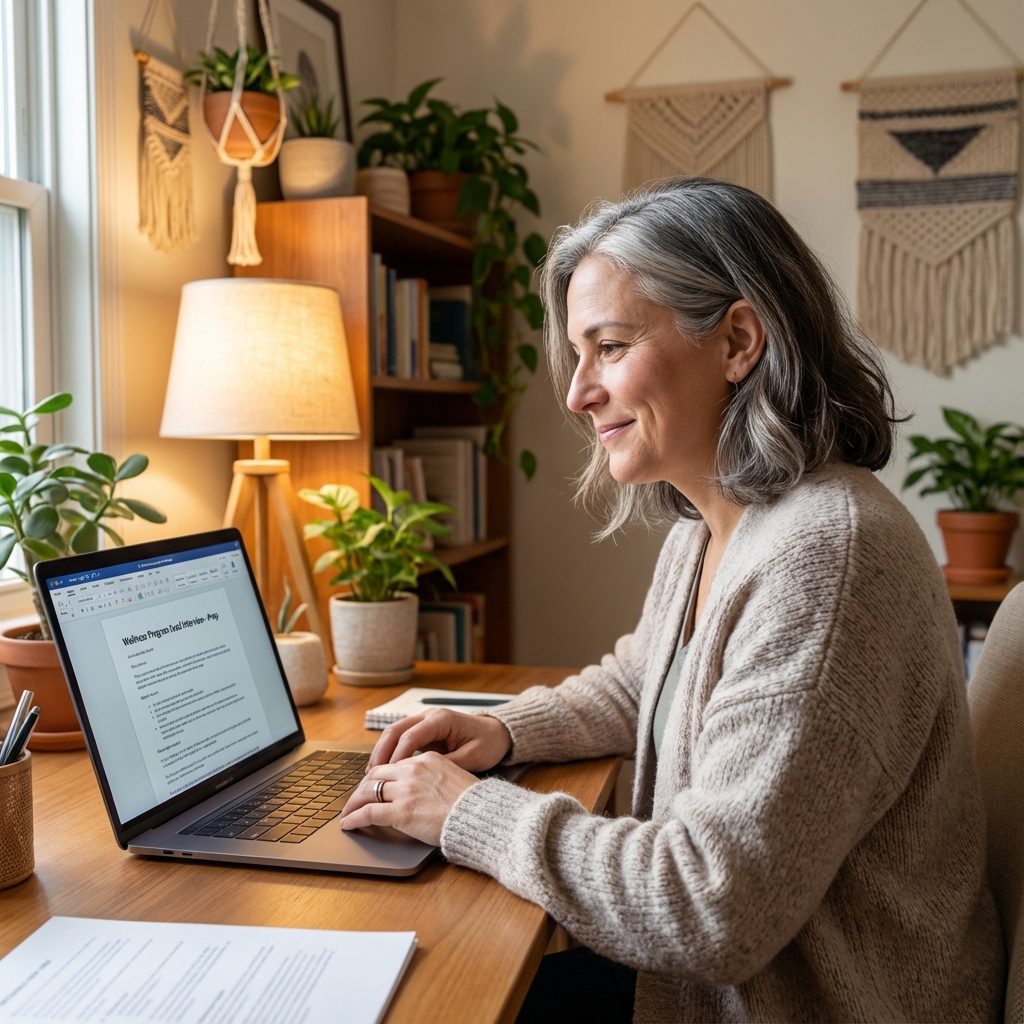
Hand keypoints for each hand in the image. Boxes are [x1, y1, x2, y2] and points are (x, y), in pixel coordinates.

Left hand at [340, 751, 477, 845]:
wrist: (481, 816)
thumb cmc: (473, 803)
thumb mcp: (454, 777)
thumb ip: (434, 778)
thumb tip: (425, 790)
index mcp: (427, 759)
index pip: (394, 765)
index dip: (380, 777)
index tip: (374, 786)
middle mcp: (413, 770)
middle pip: (376, 774)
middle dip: (362, 787)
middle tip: (356, 799)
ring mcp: (406, 790)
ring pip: (368, 791)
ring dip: (354, 803)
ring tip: (347, 813)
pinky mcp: (401, 811)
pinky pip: (368, 812)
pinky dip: (354, 817)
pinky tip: (348, 824)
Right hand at [366, 709, 512, 772]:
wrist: (499, 733)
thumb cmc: (488, 744)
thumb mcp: (471, 758)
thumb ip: (446, 765)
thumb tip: (421, 778)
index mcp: (440, 719)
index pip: (410, 736)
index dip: (396, 757)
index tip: (386, 776)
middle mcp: (429, 716)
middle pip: (395, 730)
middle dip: (381, 753)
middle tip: (371, 775)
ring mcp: (425, 721)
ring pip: (394, 733)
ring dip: (382, 752)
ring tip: (372, 775)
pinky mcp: (424, 730)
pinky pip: (401, 739)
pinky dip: (391, 753)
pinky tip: (385, 770)